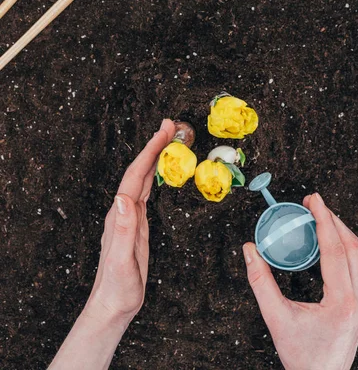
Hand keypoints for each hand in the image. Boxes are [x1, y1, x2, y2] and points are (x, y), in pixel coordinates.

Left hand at [85, 118, 174, 325]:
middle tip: (171, 126)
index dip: (150, 151)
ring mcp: (130, 216)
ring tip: (169, 140)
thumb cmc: (117, 286)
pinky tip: (161, 172)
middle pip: (140, 170)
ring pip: (144, 178)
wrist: (114, 304)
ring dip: (156, 157)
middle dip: (155, 146)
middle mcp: (123, 210)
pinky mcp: (137, 225)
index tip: (164, 132)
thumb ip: (122, 228)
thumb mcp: (120, 260)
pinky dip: (156, 176)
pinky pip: (147, 192)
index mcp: (120, 214)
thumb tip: (123, 197)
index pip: (136, 175)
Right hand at [243, 193, 357, 369]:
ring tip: (321, 216)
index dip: (324, 219)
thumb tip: (249, 250)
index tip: (314, 200)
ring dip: (342, 230)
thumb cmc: (302, 356)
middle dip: (333, 219)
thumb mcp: (275, 318)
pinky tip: (330, 239)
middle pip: (353, 246)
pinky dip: (346, 245)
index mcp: (342, 302)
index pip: (335, 249)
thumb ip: (260, 281)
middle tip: (313, 203)